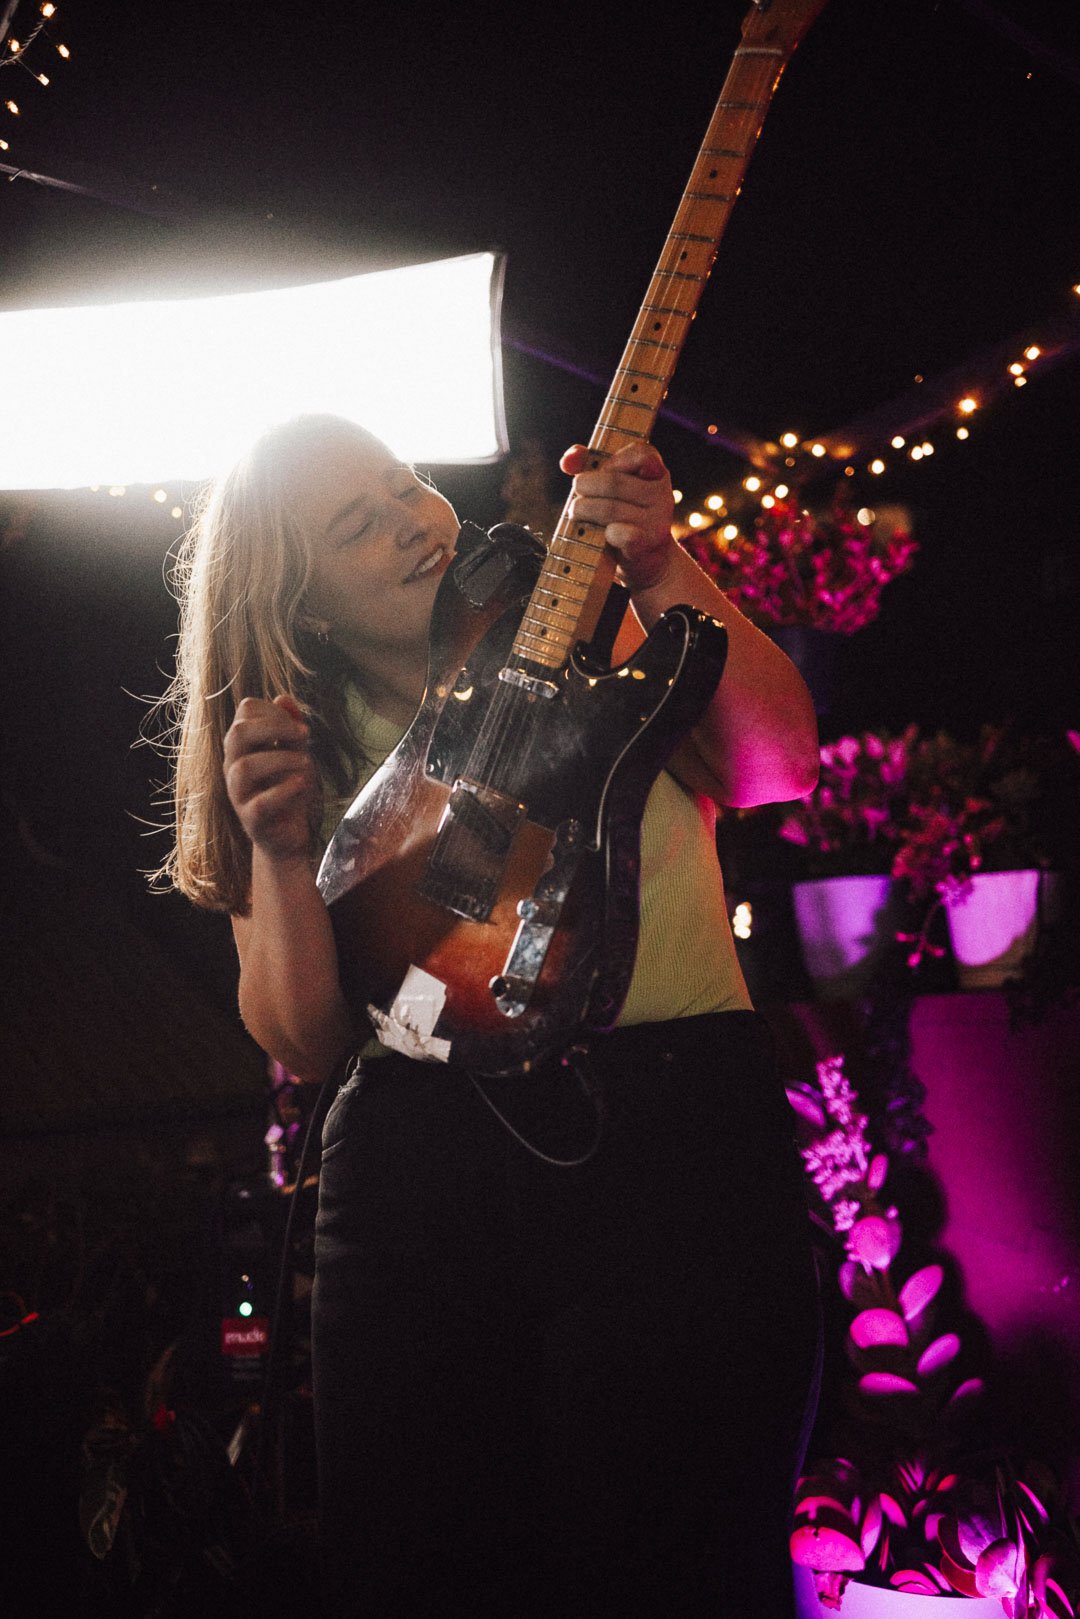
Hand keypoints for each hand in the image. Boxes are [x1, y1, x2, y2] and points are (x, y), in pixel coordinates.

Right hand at [223, 694, 316, 861]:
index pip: (245, 711)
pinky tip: (301, 785)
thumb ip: (291, 728)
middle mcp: (234, 766)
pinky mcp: (251, 820)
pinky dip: (284, 791)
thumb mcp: (295, 754)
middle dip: (274, 727)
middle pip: (237, 733)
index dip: (275, 712)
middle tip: (303, 736)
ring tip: (306, 765)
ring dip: (282, 759)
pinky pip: (260, 803)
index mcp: (242, 746)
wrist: (288, 836)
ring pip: (245, 767)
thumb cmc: (289, 790)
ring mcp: (239, 794)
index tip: (301, 728)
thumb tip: (283, 697)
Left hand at [560, 442, 676, 593]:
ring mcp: (656, 520)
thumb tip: (567, 460)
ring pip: (610, 509)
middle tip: (576, 497)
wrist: (646, 560)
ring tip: (577, 515)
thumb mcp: (611, 487)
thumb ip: (588, 464)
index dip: (612, 461)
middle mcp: (662, 494)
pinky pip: (619, 532)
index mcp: (656, 474)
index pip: (640, 453)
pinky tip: (600, 534)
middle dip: (585, 486)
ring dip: (583, 511)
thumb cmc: (622, 516)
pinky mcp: (646, 544)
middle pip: (614, 482)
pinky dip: (603, 532)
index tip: (601, 471)